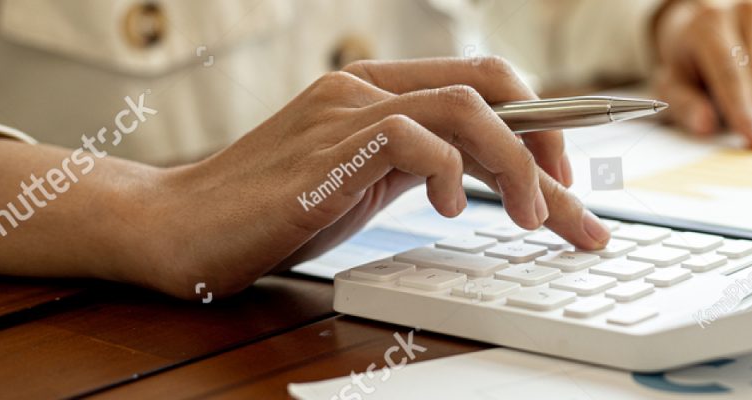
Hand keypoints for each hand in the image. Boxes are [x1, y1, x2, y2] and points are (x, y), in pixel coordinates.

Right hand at [140, 57, 608, 298]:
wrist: (180, 227)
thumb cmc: (275, 210)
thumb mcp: (367, 181)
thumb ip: (423, 164)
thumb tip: (496, 176)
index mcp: (381, 88)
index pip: (485, 82)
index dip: (543, 122)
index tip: (571, 174)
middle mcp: (368, 87)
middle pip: (491, 85)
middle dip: (548, 142)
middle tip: (567, 205)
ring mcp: (346, 113)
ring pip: (465, 107)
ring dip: (517, 166)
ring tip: (533, 218)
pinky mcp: (327, 150)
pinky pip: (411, 139)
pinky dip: (448, 175)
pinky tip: (447, 212)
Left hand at [652, 0, 751, 148]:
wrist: (709, 30)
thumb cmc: (691, 62)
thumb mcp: (673, 85)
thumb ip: (685, 106)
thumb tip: (705, 124)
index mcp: (710, 23)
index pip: (731, 74)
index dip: (744, 111)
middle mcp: (749, 14)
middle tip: (734, 114)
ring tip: (751, 101)